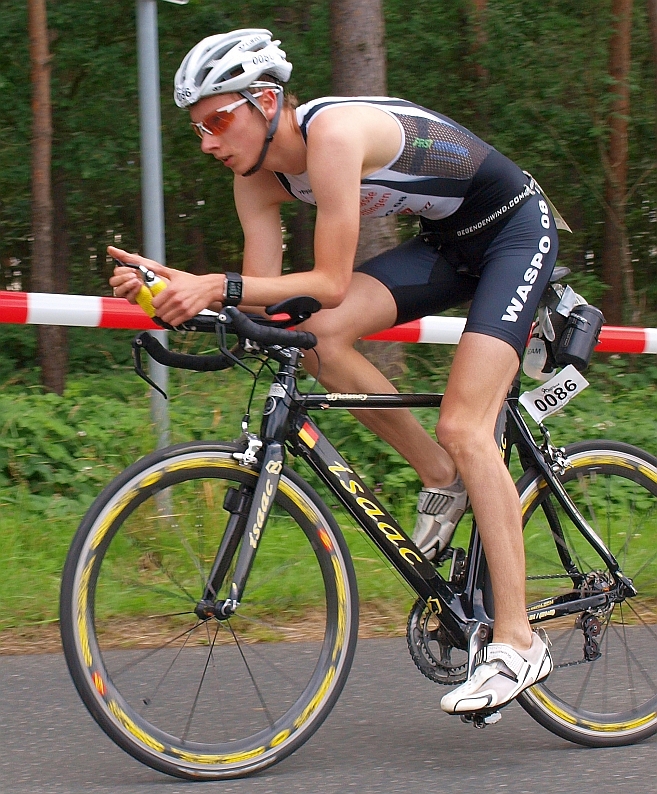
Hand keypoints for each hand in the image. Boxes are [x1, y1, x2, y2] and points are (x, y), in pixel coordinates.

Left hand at [107, 245, 222, 324]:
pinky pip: (175, 323)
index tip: (158, 301)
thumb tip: (145, 267)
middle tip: (164, 306)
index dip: (155, 303)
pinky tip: (176, 314)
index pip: (154, 303)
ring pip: (166, 319)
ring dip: (166, 316)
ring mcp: (183, 308)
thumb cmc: (191, 281)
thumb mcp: (174, 273)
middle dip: (160, 310)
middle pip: (159, 312)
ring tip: (170, 311)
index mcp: (171, 290)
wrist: (208, 288)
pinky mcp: (189, 314)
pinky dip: (174, 320)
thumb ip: (159, 271)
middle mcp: (176, 300)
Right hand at [108, 245, 162, 302]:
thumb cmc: (155, 272)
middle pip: (113, 282)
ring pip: (118, 291)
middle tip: (134, 275)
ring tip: (137, 281)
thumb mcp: (141, 261)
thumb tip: (109, 248)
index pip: (116, 273)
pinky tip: (141, 288)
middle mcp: (126, 284)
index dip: (122, 271)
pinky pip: (128, 299)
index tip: (132, 269)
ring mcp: (130, 293)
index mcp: (126, 274)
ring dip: (126, 285)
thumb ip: (125, 256)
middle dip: (123, 278)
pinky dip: (134, 292)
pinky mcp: (136, 301)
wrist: (168, 283)